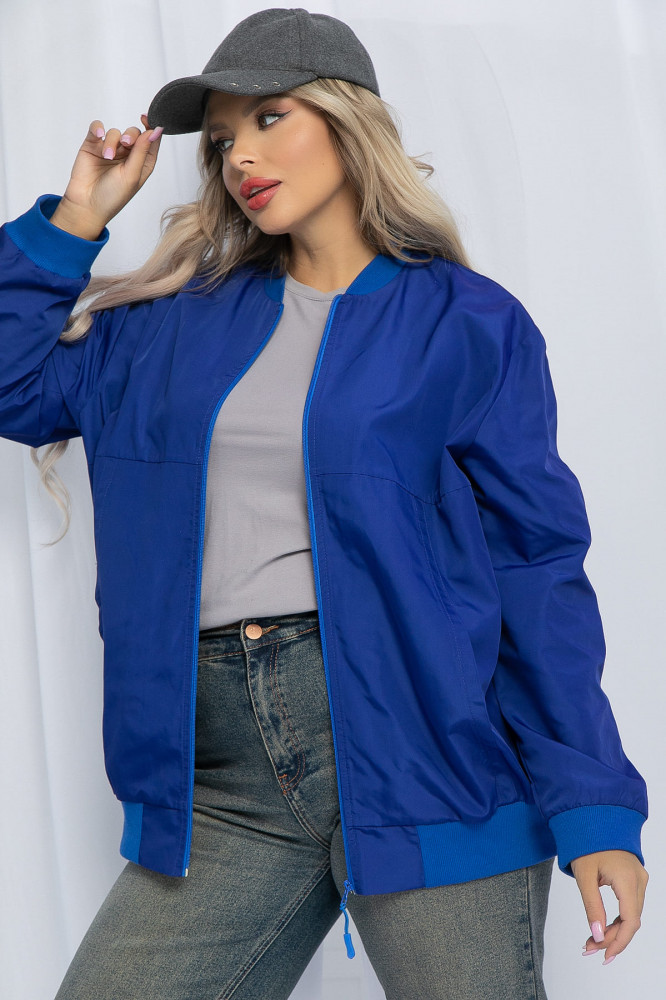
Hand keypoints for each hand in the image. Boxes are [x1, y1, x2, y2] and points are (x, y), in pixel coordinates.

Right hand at [50, 113, 163, 238]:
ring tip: (107, 157)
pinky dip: (98, 128)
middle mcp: (127, 155)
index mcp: (142, 164)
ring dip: (112, 141)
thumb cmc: (112, 196)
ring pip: (115, 132)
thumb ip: (142, 152)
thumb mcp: (132, 175)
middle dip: (130, 135)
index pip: (151, 141)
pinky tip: (98, 135)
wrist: (86, 205)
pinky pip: (96, 128)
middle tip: (126, 143)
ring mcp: (109, 149)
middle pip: (133, 133)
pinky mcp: (92, 145)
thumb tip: (155, 130)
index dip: (151, 127)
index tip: (147, 119)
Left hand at [572, 849, 647, 964]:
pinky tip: (603, 928)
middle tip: (589, 949)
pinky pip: (630, 905)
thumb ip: (592, 906)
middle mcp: (639, 881)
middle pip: (631, 920)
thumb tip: (598, 935)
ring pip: (631, 914)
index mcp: (628, 880)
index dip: (619, 942)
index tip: (603, 955)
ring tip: (592, 942)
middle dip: (612, 938)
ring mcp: (639, 879)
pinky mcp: (634, 878)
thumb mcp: (584, 875)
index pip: (630, 921)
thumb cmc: (587, 842)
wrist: (594, 817)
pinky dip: (618, 918)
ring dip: (614, 930)